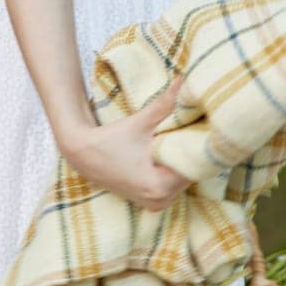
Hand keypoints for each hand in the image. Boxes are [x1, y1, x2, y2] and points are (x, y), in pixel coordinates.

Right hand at [62, 76, 192, 210]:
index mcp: (159, 186)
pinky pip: (173, 184)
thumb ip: (165, 104)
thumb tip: (184, 81)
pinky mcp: (151, 201)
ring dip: (184, 161)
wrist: (82, 154)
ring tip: (187, 138)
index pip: (194, 166)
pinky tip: (174, 151)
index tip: (204, 128)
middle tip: (198, 129)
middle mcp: (160, 201)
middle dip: (193, 153)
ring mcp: (156, 204)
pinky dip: (174, 169)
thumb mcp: (140, 122)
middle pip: (190, 174)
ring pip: (183, 179)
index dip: (199, 146)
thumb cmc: (110, 139)